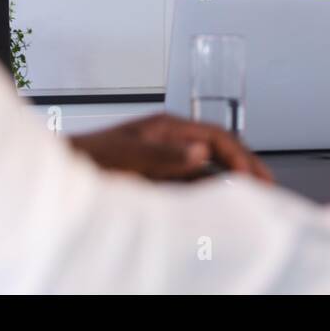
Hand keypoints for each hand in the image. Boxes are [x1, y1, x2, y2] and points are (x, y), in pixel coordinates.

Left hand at [69, 114, 273, 182]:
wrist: (61, 170)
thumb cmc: (87, 157)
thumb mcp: (125, 153)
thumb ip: (162, 153)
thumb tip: (200, 152)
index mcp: (167, 127)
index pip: (215, 137)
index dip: (239, 155)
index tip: (253, 175)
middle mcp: (170, 140)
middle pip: (218, 150)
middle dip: (244, 165)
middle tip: (267, 184)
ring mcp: (165, 158)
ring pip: (208, 168)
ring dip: (230, 180)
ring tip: (252, 195)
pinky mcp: (157, 176)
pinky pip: (192, 183)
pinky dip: (210, 191)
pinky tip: (219, 203)